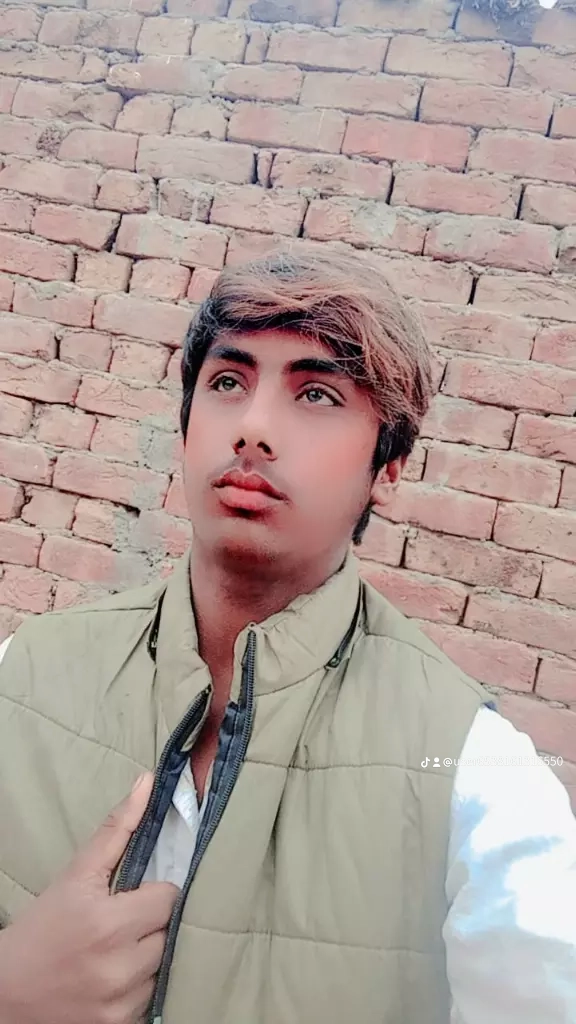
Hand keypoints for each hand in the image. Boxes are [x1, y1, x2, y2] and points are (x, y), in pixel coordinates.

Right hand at [0, 773, 177, 1023]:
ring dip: (149, 957)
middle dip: (153, 925)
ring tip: (118, 950)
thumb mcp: (74, 877)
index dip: (155, 894)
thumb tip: (146, 783)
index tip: (138, 895)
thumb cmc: (39, 931)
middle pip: (171, 933)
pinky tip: (114, 977)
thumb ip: (116, 830)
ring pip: (164, 967)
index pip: (170, 898)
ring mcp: (120, 1003)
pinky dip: (139, 988)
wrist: (4, 997)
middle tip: (126, 922)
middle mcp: (118, 966)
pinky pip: (151, 999)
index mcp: (108, 922)